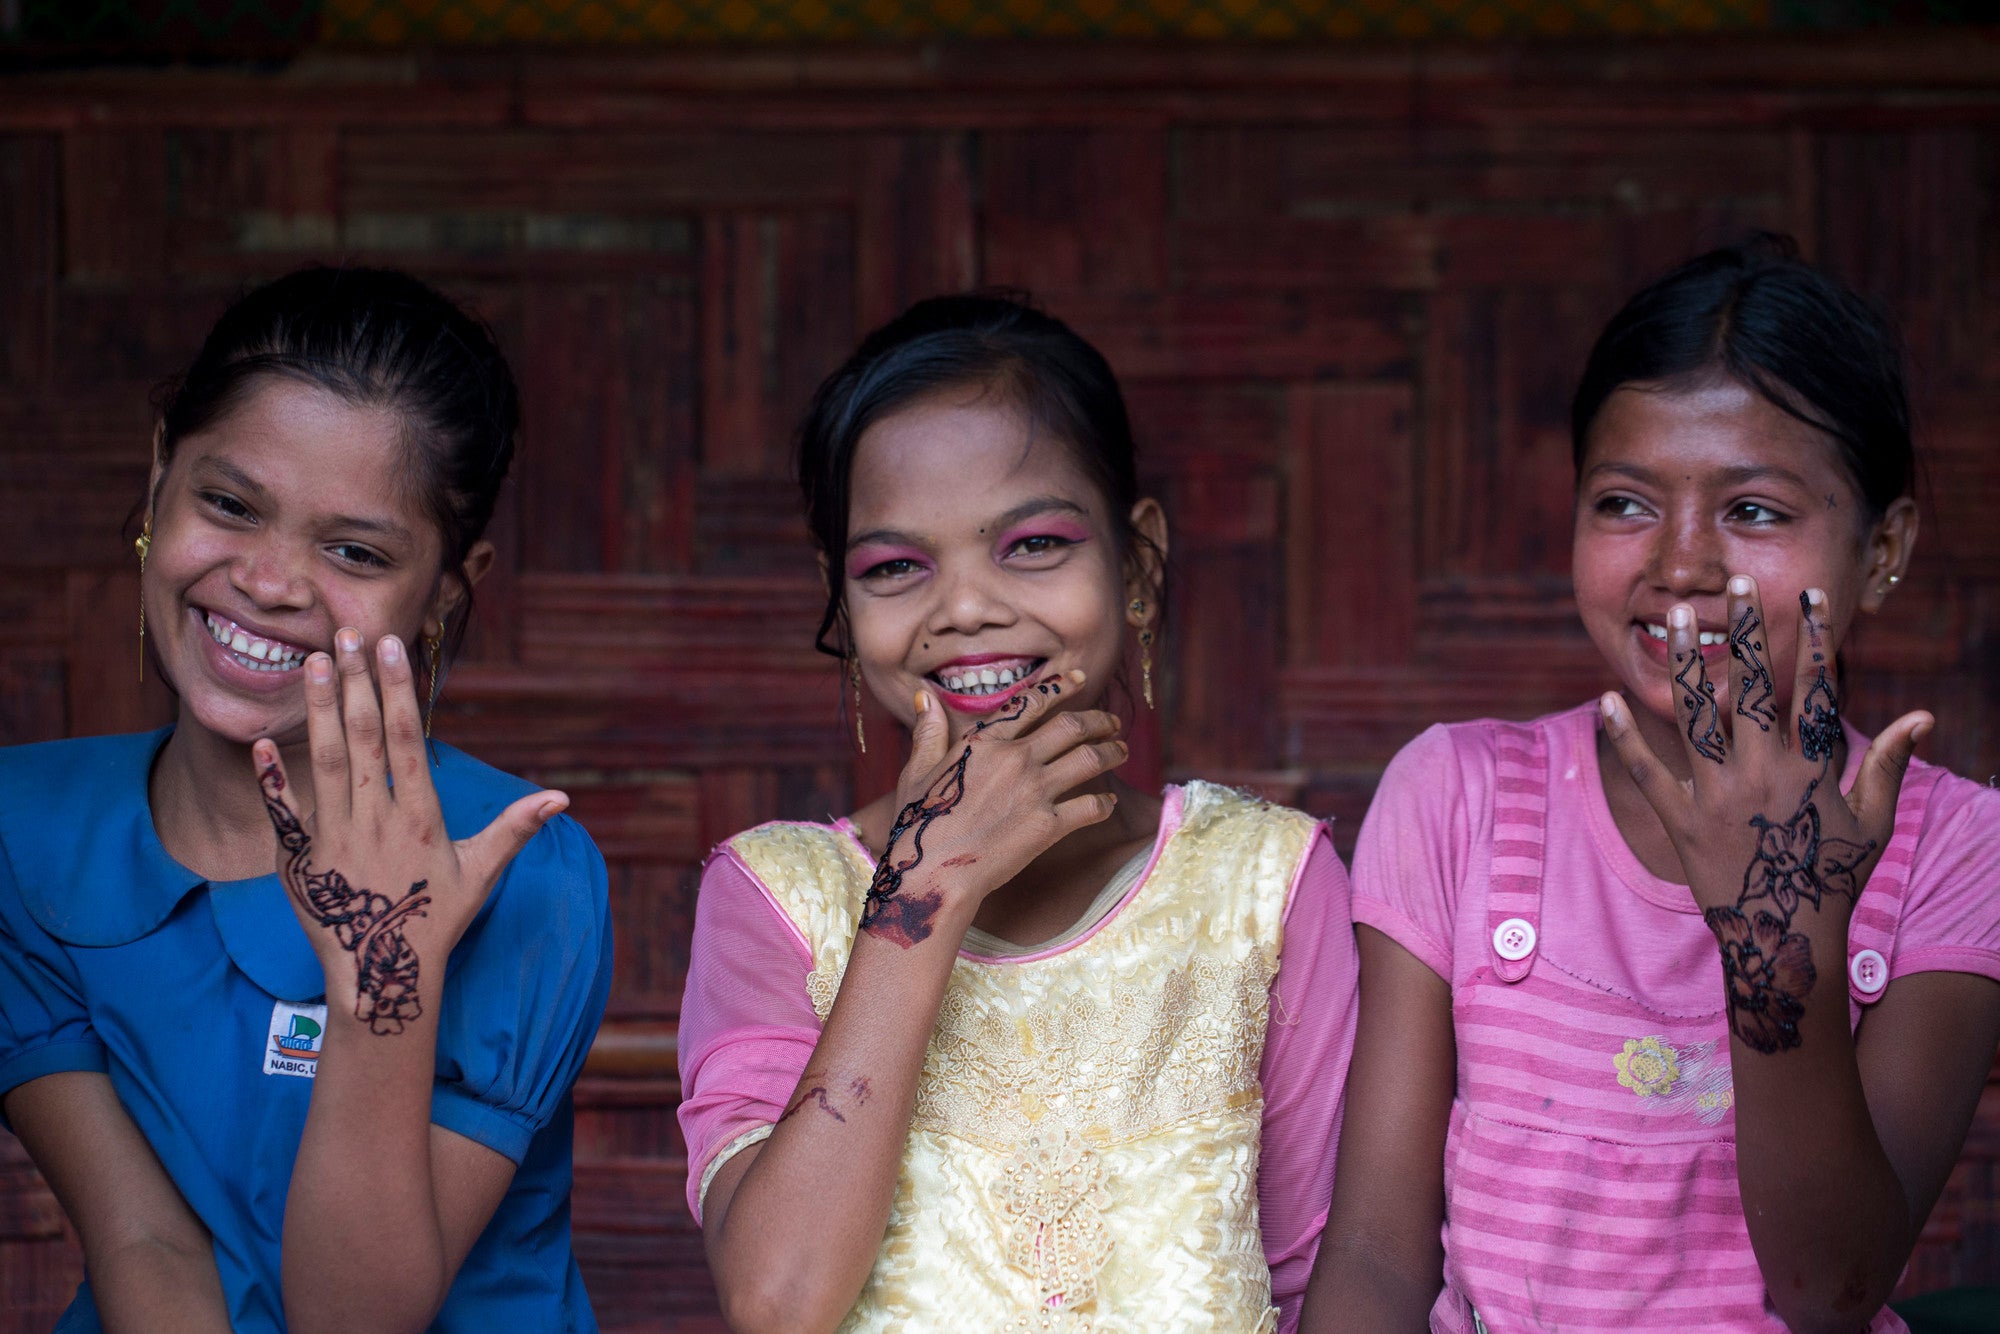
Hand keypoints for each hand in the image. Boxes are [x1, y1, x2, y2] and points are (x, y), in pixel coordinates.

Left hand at [252, 628, 567, 1034]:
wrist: (381, 974)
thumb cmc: (437, 920)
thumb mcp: (482, 873)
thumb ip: (515, 828)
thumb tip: (562, 799)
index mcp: (420, 817)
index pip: (407, 740)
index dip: (398, 690)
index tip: (391, 648)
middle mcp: (375, 821)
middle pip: (363, 738)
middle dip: (357, 682)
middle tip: (347, 633)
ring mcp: (333, 839)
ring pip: (324, 761)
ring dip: (320, 710)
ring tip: (315, 662)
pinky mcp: (300, 859)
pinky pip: (282, 812)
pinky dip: (272, 778)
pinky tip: (265, 741)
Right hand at [860, 670, 1126, 948]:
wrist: (933, 873)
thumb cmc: (920, 824)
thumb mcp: (916, 770)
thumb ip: (928, 731)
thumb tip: (924, 694)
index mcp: (983, 742)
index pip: (1031, 702)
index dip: (1061, 686)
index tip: (1081, 679)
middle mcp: (1014, 759)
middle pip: (1072, 726)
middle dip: (1099, 720)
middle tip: (1113, 722)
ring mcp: (1034, 791)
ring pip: (1089, 758)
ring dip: (1112, 751)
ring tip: (1122, 751)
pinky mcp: (1047, 826)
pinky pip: (1091, 806)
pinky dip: (1105, 803)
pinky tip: (1108, 803)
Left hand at [1602, 577, 1930, 1051]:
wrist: (1784, 939)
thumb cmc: (1831, 878)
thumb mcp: (1871, 822)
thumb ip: (1887, 765)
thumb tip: (1922, 716)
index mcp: (1811, 768)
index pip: (1815, 689)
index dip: (1814, 639)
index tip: (1808, 596)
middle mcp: (1763, 773)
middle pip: (1751, 686)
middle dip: (1745, 629)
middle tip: (1736, 580)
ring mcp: (1717, 795)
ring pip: (1696, 714)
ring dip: (1683, 661)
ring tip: (1674, 614)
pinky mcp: (1679, 819)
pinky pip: (1644, 771)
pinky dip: (1622, 735)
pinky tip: (1604, 696)